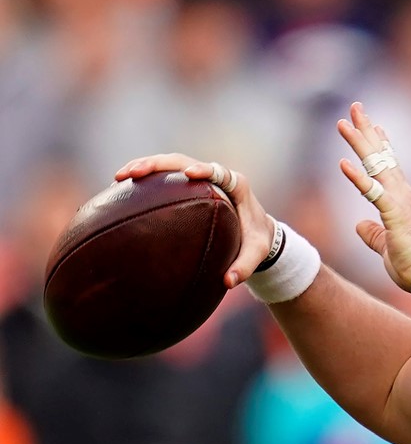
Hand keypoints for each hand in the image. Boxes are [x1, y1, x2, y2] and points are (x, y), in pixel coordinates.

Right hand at [114, 153, 275, 288]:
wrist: (257, 232)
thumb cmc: (257, 240)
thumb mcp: (257, 253)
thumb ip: (245, 266)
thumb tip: (227, 282)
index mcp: (236, 186)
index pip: (219, 172)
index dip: (204, 169)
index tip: (190, 173)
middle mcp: (216, 176)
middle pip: (183, 161)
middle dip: (158, 164)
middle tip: (134, 173)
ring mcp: (200, 178)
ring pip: (169, 165)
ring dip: (144, 167)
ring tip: (118, 177)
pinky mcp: (188, 184)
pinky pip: (165, 176)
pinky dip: (145, 179)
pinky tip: (121, 188)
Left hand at [337, 101, 410, 292]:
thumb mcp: (386, 245)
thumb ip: (373, 233)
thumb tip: (359, 225)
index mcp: (401, 200)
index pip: (389, 166)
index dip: (380, 144)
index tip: (374, 125)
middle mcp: (402, 194)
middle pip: (381, 156)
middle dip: (367, 131)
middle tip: (355, 107)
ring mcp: (399, 201)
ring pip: (376, 166)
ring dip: (359, 143)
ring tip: (343, 123)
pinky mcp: (394, 213)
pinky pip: (373, 192)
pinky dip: (357, 177)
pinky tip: (343, 163)